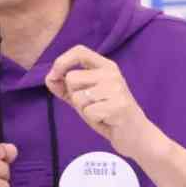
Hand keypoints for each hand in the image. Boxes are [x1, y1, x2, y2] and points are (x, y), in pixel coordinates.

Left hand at [45, 44, 167, 162]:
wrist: (136, 135)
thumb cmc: (108, 114)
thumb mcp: (85, 97)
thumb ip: (66, 88)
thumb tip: (49, 78)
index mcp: (106, 66)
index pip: (79, 51)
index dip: (62, 61)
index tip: (54, 76)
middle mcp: (111, 73)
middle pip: (71, 79)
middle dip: (74, 96)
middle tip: (92, 105)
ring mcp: (116, 89)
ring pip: (77, 97)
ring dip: (83, 110)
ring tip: (100, 113)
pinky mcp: (118, 106)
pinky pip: (87, 112)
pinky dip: (93, 119)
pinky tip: (106, 120)